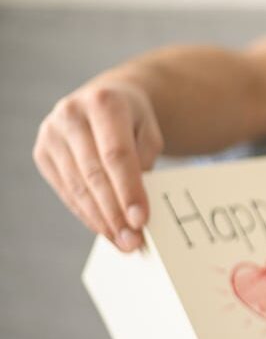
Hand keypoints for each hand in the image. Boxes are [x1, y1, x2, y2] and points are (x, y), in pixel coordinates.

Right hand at [32, 78, 163, 251]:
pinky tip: (103, 228)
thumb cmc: (133, 119)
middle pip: (94, 174)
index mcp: (104, 102)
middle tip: (132, 241)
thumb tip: (135, 208)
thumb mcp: (150, 131)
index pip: (116, 155)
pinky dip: (85, 212)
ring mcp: (51, 133)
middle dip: (114, 213)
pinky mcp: (42, 152)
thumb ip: (145, 162)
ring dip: (100, 219)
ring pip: (77, 186)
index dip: (128, 190)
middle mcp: (72, 114)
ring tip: (121, 241)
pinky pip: (66, 190)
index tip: (141, 221)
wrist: (106, 98)